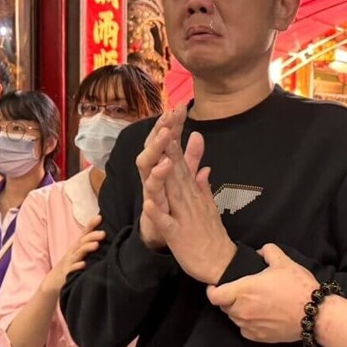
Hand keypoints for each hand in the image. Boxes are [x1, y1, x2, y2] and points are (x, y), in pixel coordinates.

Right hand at [43, 216, 104, 293]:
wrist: (52, 282)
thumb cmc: (70, 266)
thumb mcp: (79, 254)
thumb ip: (89, 245)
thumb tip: (105, 235)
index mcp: (77, 247)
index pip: (84, 233)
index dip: (91, 225)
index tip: (100, 217)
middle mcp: (73, 252)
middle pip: (82, 242)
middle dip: (92, 236)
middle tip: (103, 233)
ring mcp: (69, 263)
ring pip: (78, 254)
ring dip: (87, 248)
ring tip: (96, 245)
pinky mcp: (66, 274)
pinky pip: (71, 270)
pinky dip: (77, 267)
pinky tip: (83, 264)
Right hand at [135, 106, 186, 249]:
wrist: (166, 240)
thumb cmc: (173, 208)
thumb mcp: (184, 179)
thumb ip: (190, 158)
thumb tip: (197, 134)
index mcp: (164, 172)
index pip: (167, 144)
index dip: (172, 126)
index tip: (180, 107)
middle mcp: (155, 183)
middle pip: (152, 156)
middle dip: (158, 139)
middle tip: (168, 122)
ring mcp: (154, 201)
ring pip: (150, 182)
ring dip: (155, 170)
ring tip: (165, 159)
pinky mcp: (157, 222)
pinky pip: (153, 214)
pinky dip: (152, 207)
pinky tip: (151, 202)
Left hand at [143, 132, 235, 284]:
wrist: (220, 262)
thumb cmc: (209, 234)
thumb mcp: (207, 204)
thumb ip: (203, 184)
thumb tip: (203, 166)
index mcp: (191, 191)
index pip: (180, 159)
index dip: (174, 135)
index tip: (172, 112)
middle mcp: (188, 198)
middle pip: (176, 167)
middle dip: (170, 143)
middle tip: (167, 119)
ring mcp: (183, 215)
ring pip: (171, 191)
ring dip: (164, 174)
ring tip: (158, 157)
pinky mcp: (178, 235)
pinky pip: (166, 223)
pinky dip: (158, 213)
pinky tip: (150, 203)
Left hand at [207, 244, 319, 341]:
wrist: (314, 315)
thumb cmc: (298, 288)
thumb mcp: (284, 262)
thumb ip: (269, 251)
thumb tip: (261, 251)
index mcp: (243, 291)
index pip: (214, 295)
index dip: (212, 290)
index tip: (216, 285)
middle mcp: (242, 310)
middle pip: (224, 306)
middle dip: (228, 298)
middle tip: (240, 291)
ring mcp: (249, 326)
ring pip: (234, 318)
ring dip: (238, 310)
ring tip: (252, 302)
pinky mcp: (259, 337)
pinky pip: (245, 329)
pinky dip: (248, 323)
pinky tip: (260, 315)